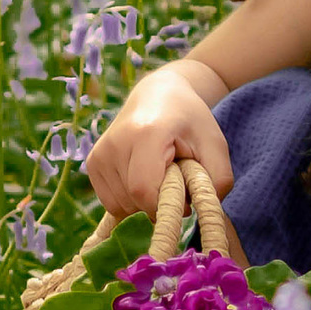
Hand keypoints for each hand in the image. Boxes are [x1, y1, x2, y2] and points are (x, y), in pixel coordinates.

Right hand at [84, 59, 236, 215]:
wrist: (159, 96)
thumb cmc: (191, 122)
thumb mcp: (216, 147)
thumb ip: (217, 182)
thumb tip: (193, 213)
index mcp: (146, 134)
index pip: (143, 190)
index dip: (166, 206)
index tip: (185, 201)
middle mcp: (115, 143)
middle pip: (132, 200)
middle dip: (158, 204)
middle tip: (175, 182)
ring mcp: (99, 153)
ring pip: (120, 206)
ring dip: (144, 203)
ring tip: (158, 175)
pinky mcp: (93, 162)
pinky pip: (111, 202)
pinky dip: (130, 200)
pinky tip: (143, 178)